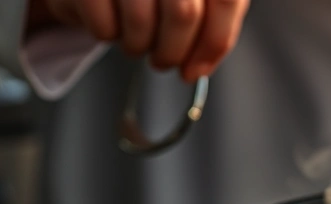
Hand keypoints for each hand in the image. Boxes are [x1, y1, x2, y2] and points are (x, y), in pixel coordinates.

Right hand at [26, 0, 250, 82]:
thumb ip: (210, 26)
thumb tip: (199, 67)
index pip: (225, 1)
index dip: (215, 41)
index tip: (197, 70)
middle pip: (183, 14)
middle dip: (173, 52)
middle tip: (164, 61)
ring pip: (141, 22)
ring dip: (139, 46)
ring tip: (135, 39)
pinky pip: (105, 26)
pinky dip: (108, 34)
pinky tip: (111, 21)